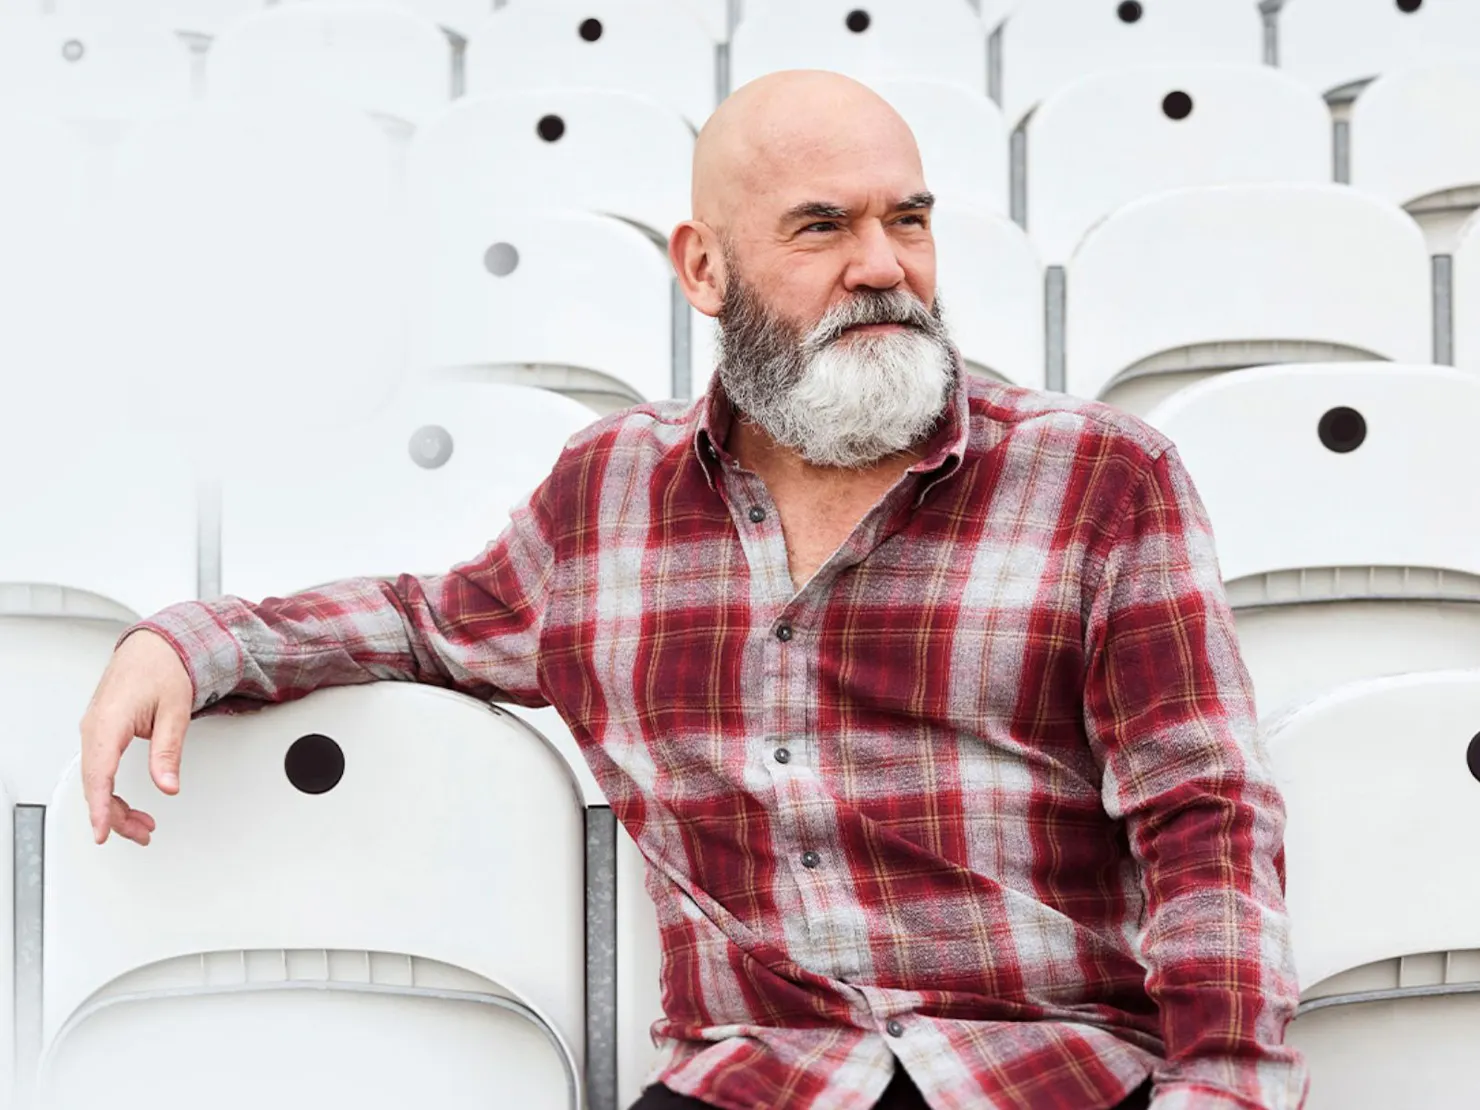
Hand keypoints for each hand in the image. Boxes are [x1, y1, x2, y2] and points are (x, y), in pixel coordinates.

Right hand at [78, 629, 195, 845]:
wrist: (155, 646)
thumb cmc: (163, 669)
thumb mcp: (176, 711)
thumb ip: (169, 750)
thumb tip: (168, 784)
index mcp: (109, 722)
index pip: (99, 775)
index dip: (101, 808)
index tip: (103, 832)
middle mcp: (94, 727)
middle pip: (96, 784)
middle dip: (115, 815)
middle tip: (143, 832)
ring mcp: (94, 730)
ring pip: (96, 779)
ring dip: (115, 805)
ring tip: (142, 824)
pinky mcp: (101, 732)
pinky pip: (99, 768)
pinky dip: (112, 790)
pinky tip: (127, 804)